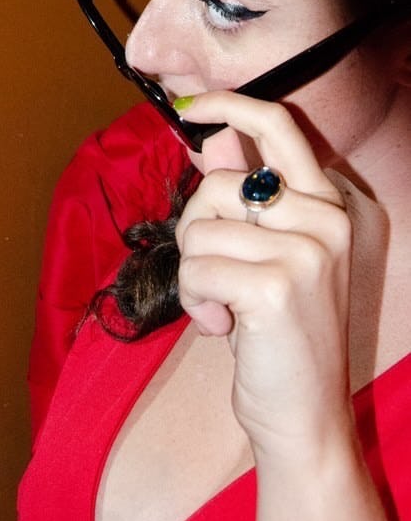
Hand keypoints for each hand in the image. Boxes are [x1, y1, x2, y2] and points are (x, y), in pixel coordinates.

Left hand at [174, 92, 353, 460]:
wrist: (305, 415)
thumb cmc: (279, 332)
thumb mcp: (265, 254)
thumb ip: (243, 194)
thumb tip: (211, 137)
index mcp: (328, 205)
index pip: (279, 126)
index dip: (230, 105)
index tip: (192, 106)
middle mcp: (326, 220)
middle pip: (217, 182)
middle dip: (193, 228)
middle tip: (212, 273)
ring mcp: (306, 251)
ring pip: (198, 229)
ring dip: (193, 275)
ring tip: (223, 308)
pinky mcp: (275, 285)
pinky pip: (196, 268)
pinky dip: (194, 301)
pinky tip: (224, 328)